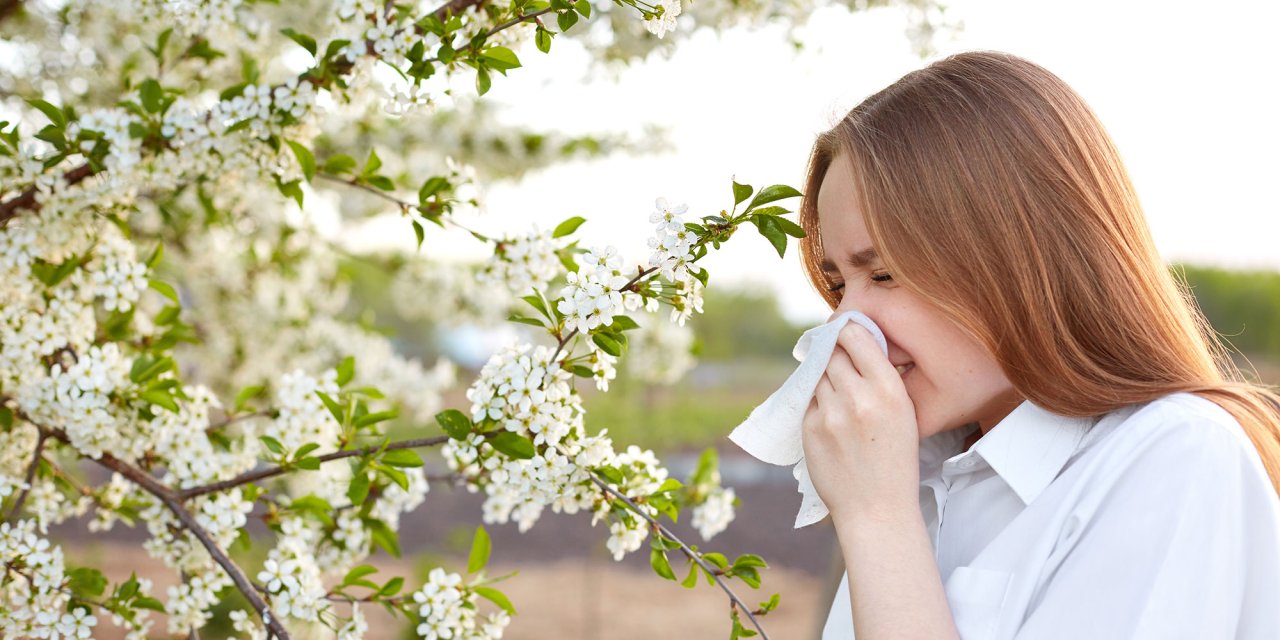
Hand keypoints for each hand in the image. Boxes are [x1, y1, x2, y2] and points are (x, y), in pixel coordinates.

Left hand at [801, 322, 921, 523]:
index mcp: (889, 390)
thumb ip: (881, 380)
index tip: (844, 331)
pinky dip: (817, 404)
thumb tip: (855, 345)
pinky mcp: (810, 428)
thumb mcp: (905, 414)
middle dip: (834, 354)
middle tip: (839, 362)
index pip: (856, 337)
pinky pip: (809, 401)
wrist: (876, 509)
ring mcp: (831, 413)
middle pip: (833, 353)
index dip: (847, 330)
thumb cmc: (895, 461)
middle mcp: (858, 397)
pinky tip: (832, 420)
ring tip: (840, 398)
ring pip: (818, 375)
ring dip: (825, 379)